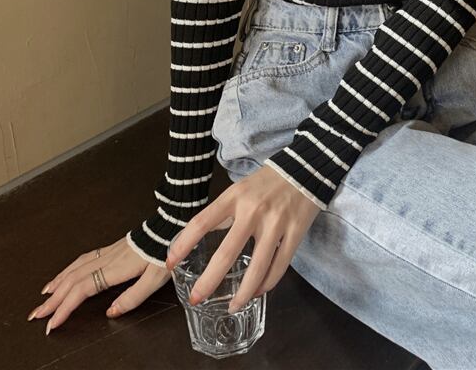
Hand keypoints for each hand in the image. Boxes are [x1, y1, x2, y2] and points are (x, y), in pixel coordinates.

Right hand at [26, 235, 170, 333]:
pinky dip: (70, 268)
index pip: (82, 290)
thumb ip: (133, 297)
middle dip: (52, 299)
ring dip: (58, 282)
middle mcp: (107, 259)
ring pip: (76, 267)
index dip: (64, 308)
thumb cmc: (165, 252)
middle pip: (73, 280)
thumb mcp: (155, 279)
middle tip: (36, 314)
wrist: (172, 224)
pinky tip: (68, 272)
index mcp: (115, 268)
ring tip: (45, 295)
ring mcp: (109, 251)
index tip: (51, 324)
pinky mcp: (114, 247)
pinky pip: (84, 258)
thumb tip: (110, 312)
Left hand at [166, 164, 321, 311]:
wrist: (305, 168)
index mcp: (235, 197)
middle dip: (209, 281)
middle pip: (227, 253)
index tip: (170, 263)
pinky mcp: (295, 232)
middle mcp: (253, 210)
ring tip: (232, 307)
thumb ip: (224, 213)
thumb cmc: (267, 182)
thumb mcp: (240, 189)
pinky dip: (267, 284)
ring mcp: (276, 223)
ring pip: (257, 267)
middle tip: (196, 299)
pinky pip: (279, 266)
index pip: (202, 222)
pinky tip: (258, 292)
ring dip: (243, 293)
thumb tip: (200, 238)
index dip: (183, 244)